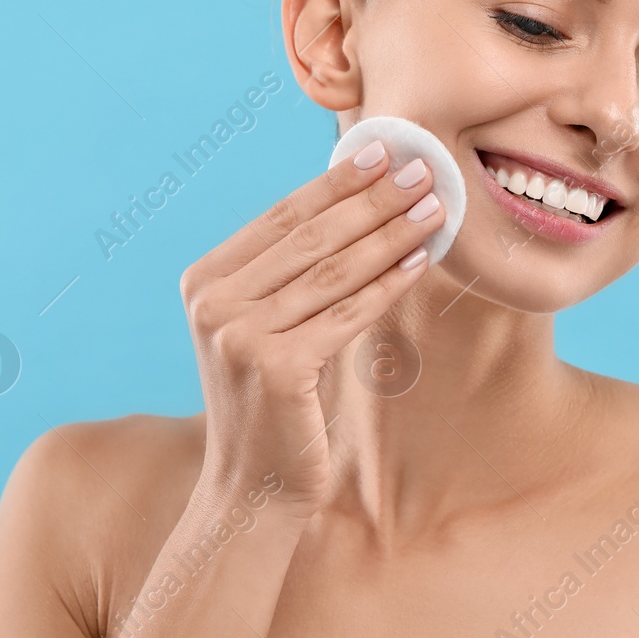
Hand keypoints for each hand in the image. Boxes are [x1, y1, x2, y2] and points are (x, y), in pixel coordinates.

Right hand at [177, 139, 445, 514]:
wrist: (251, 488)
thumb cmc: (273, 401)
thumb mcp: (267, 324)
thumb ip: (293, 270)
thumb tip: (360, 197)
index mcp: (204, 281)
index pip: (282, 216)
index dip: (336, 181)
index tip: (383, 149)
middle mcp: (213, 303)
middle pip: (310, 238)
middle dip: (373, 199)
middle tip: (422, 170)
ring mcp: (239, 336)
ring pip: (334, 272)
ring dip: (391, 235)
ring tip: (434, 209)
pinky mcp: (276, 368)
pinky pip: (347, 315)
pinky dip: (388, 286)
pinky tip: (419, 263)